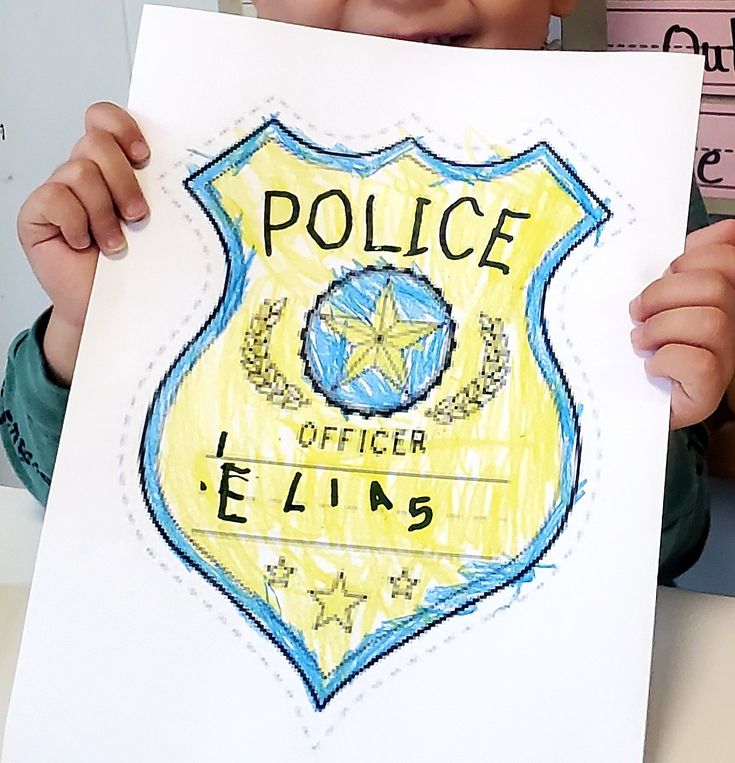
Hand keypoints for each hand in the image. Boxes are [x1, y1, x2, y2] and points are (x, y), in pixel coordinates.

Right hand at [17, 102, 149, 383]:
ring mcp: (58, 192)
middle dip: (123, 180)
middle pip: (95, 142)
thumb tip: (186, 168)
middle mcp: (83, 174)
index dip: (121, 126)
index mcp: (112, 168)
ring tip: (115, 244)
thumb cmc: (136, 267)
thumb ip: (159, 191)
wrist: (111, 308)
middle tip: (138, 216)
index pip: (104, 119)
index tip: (145, 156)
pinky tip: (83, 244)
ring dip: (104, 213)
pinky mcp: (37, 214)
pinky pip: (55, 198)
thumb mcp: (157, 224)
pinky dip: (76, 224)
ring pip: (79, 172)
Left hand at [630, 219, 734, 429]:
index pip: (726, 259)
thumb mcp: (660, 297)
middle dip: (662, 295)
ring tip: (641, 341)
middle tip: (638, 313)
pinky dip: (666, 360)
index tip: (661, 278)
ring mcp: (726, 361)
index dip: (687, 262)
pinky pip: (699, 362)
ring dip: (660, 328)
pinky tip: (651, 366)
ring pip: (709, 323)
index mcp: (724, 297)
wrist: (625, 399)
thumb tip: (727, 228)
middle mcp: (733, 327)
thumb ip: (690, 263)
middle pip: (714, 288)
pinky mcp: (708, 392)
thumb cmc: (642, 344)